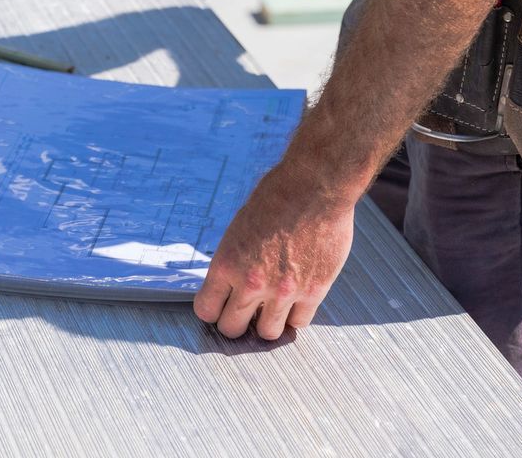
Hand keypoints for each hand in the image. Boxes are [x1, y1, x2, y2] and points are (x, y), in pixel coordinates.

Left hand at [193, 159, 355, 339]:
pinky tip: (294, 299)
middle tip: (242, 311)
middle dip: (234, 321)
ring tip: (270, 307)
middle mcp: (252, 283)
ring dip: (266, 322)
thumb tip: (230, 283)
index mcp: (227, 263)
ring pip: (267, 333)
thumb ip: (234, 260)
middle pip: (232, 329)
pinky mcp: (313, 291)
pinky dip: (295, 315)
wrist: (314, 188)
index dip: (211, 310)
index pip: (206, 310)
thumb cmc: (276, 197)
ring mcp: (283, 291)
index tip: (217, 306)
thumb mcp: (239, 227)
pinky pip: (299, 322)